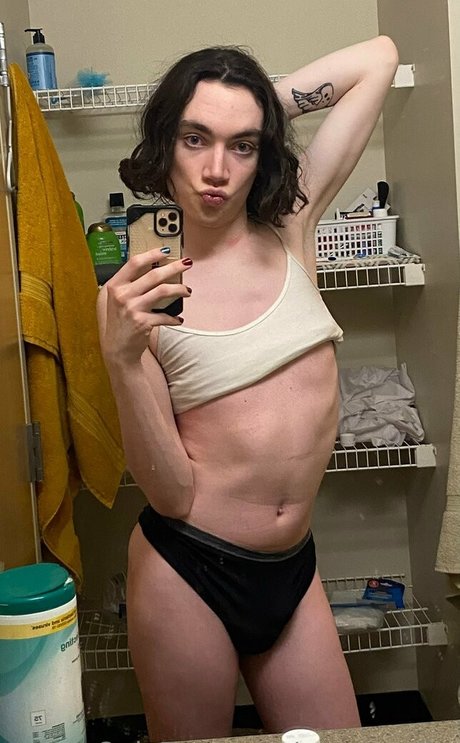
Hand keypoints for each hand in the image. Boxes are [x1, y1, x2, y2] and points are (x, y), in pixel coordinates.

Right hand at [97, 247, 191, 365]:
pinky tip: (178, 319)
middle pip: (154, 275)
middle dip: (174, 267)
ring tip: (188, 291)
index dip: (152, 255)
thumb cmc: (121, 321)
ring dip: (180, 289)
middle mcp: (122, 295)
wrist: (117, 349)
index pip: (134, 263)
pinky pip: (165, 316)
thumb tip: (157, 269)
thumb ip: (131, 284)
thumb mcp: (118, 299)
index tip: (166, 250)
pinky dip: (174, 318)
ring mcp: (132, 309)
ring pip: (163, 291)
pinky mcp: (143, 323)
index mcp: (115, 285)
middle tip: (187, 263)